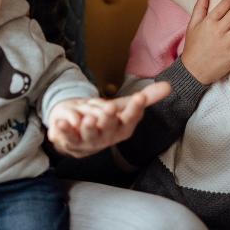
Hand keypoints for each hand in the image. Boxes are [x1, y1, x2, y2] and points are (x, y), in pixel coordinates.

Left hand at [47, 82, 171, 157]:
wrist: (79, 131)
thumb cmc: (106, 118)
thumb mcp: (124, 106)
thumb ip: (146, 98)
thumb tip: (169, 87)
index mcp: (122, 129)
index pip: (130, 120)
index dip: (135, 109)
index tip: (139, 97)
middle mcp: (106, 138)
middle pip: (109, 129)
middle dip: (109, 119)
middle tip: (109, 108)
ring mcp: (87, 142)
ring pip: (89, 136)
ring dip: (88, 129)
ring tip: (88, 119)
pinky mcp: (69, 142)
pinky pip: (67, 138)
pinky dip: (63, 131)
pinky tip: (59, 122)